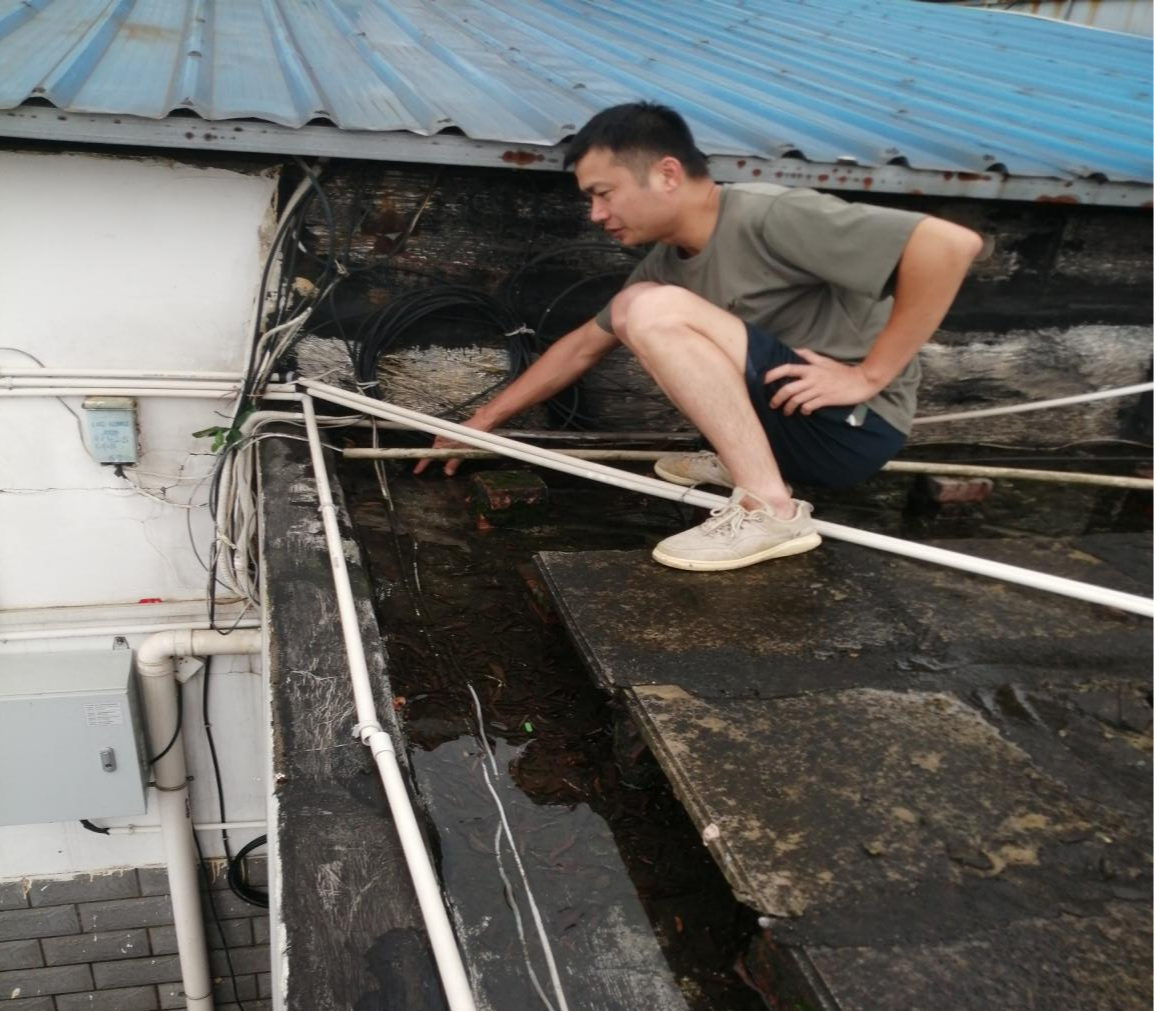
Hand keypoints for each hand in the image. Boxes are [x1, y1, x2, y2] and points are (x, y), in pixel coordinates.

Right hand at [412, 413, 491, 475]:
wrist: (480, 423)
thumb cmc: (472, 435)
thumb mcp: (463, 450)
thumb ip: (454, 461)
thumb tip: (448, 472)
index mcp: (441, 441)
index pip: (429, 454)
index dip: (422, 463)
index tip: (417, 471)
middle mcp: (441, 438)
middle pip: (433, 452)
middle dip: (431, 461)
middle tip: (425, 470)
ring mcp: (446, 436)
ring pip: (440, 450)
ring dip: (440, 457)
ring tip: (439, 465)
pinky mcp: (451, 435)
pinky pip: (445, 446)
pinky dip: (446, 452)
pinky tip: (450, 457)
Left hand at [764, 349, 880, 415]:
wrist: (862, 381)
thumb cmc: (842, 372)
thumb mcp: (825, 361)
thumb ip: (809, 355)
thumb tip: (793, 350)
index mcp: (811, 368)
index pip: (788, 368)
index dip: (773, 374)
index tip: (763, 381)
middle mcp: (813, 378)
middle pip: (788, 388)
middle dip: (777, 398)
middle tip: (772, 404)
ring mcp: (819, 390)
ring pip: (797, 400)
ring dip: (788, 407)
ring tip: (786, 412)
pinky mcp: (826, 400)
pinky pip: (809, 407)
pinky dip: (804, 410)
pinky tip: (804, 412)